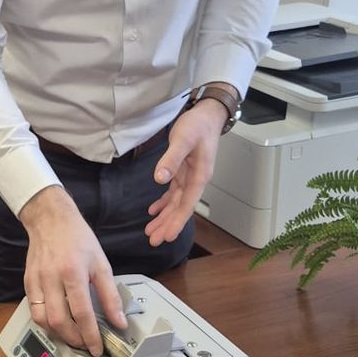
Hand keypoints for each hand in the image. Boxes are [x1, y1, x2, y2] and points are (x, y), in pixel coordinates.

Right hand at [20, 185, 124, 351]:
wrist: (50, 219)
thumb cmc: (77, 238)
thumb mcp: (101, 263)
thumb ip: (110, 295)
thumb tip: (119, 321)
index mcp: (73, 272)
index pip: (82, 313)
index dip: (90, 335)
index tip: (97, 348)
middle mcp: (52, 278)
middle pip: (59, 321)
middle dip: (74, 339)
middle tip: (85, 345)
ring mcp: (36, 281)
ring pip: (42, 320)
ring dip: (58, 335)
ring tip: (72, 338)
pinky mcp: (27, 282)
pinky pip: (34, 311)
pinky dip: (46, 323)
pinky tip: (58, 324)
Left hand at [144, 104, 223, 245]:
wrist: (206, 115)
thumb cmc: (198, 126)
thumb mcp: (183, 140)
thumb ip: (171, 160)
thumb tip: (159, 179)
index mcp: (199, 176)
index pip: (187, 205)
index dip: (177, 222)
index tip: (168, 237)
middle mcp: (196, 180)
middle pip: (180, 208)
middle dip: (167, 225)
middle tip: (154, 241)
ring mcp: (190, 177)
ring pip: (176, 203)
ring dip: (164, 217)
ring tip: (151, 231)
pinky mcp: (183, 171)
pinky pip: (173, 192)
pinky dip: (163, 202)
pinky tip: (153, 211)